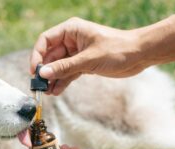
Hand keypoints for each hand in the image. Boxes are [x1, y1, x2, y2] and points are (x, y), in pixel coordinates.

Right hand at [30, 17, 145, 94]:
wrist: (139, 55)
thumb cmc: (117, 49)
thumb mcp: (88, 59)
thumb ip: (65, 67)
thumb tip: (43, 74)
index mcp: (71, 30)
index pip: (46, 40)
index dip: (37, 55)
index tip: (34, 71)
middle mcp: (71, 40)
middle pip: (50, 55)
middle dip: (44, 71)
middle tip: (38, 86)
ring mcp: (77, 53)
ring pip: (58, 66)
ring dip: (52, 79)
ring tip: (46, 92)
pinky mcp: (84, 64)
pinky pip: (68, 73)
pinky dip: (62, 82)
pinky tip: (56, 91)